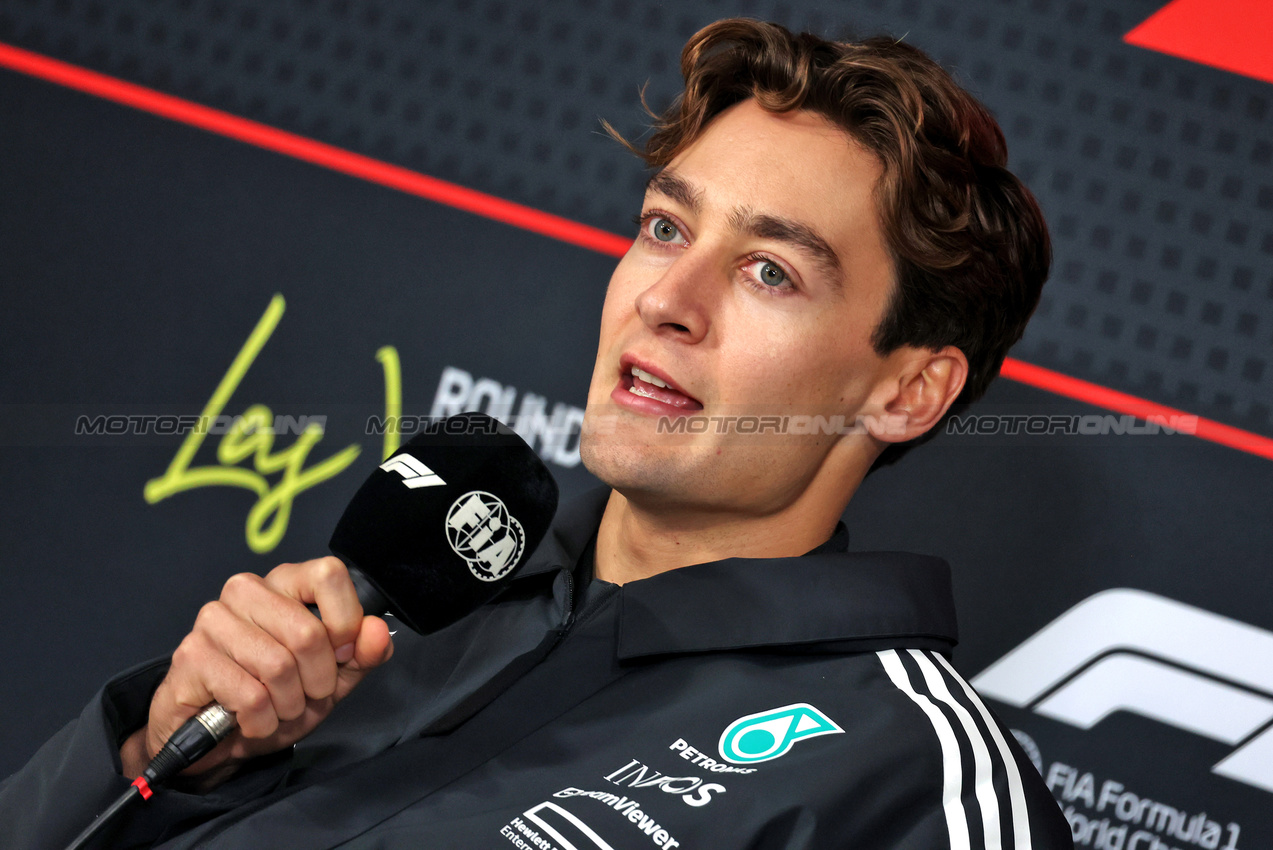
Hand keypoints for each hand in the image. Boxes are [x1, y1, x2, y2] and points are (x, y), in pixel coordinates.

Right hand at [120, 557, 393, 786]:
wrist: (220, 738)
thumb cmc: (277, 697)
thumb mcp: (333, 677)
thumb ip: (362, 653)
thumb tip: (377, 631)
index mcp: (285, 582)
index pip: (328, 575)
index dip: (345, 621)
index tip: (342, 654)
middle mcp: (246, 590)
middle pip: (307, 632)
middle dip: (318, 680)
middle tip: (306, 694)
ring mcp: (214, 619)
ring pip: (279, 666)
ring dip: (289, 704)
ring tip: (278, 708)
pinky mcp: (192, 655)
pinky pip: (250, 696)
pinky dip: (262, 721)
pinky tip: (252, 719)